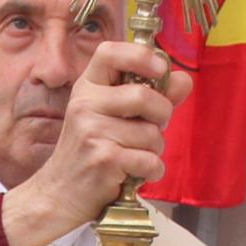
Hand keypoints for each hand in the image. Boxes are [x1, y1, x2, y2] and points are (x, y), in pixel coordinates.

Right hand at [0, 39, 187, 245]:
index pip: (110, 52)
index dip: (140, 55)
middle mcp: (85, 104)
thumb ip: (151, 96)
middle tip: (154, 126)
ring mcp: (92, 132)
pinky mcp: (103, 159)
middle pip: (143, 96)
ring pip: (151, 133)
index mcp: (87, 87)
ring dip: (154, 149)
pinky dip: (152, 170)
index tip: (159, 70)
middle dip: (161, 114)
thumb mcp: (115, 116)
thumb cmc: (91, 151)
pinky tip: (137, 173)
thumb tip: (184, 80)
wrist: (61, 193)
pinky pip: (150, 160)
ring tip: (136, 155)